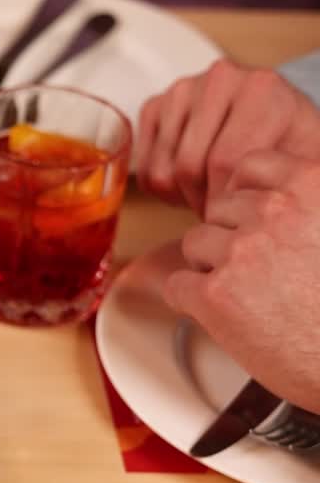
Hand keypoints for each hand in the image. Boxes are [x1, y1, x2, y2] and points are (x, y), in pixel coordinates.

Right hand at [135, 59, 319, 214]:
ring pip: (161, 172)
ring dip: (181, 195)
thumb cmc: (287, 141)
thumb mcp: (302, 159)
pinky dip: (162, 186)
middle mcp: (219, 79)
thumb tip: (259, 207)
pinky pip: (143, 168)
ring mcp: (182, 90)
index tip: (236, 214)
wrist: (273, 115)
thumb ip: (285, 178)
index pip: (224, 161)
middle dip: (202, 200)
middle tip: (221, 209)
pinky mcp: (155, 106)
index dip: (225, 200)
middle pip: (188, 167)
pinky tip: (188, 180)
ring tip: (208, 192)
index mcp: (260, 88)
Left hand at [164, 150, 319, 413]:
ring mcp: (243, 252)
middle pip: (219, 209)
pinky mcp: (216, 296)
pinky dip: (192, 301)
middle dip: (232, 236)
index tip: (254, 218)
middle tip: (262, 271)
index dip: (245, 195)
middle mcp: (277, 212)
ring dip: (212, 268)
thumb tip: (271, 197)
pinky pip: (177, 285)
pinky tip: (224, 316)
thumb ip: (311, 205)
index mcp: (314, 186)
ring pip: (195, 244)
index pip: (251, 165)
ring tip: (250, 296)